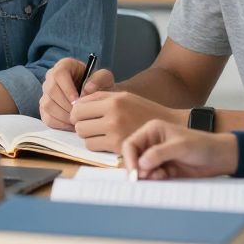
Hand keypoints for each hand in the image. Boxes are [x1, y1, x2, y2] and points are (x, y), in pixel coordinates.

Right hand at [40, 58, 114, 129]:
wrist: (96, 99)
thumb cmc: (99, 86)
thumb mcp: (105, 78)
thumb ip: (99, 79)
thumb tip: (86, 89)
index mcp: (64, 65)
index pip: (59, 74)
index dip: (67, 89)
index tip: (78, 101)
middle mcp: (51, 77)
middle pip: (51, 90)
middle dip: (66, 105)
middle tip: (79, 114)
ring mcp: (46, 93)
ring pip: (47, 104)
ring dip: (63, 115)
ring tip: (77, 120)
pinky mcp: (45, 108)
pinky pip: (47, 117)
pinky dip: (59, 124)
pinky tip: (72, 125)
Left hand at [71, 91, 186, 152]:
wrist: (167, 126)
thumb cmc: (142, 109)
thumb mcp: (122, 96)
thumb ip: (98, 97)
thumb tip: (75, 103)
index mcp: (113, 102)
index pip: (78, 108)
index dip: (76, 113)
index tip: (82, 115)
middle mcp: (113, 117)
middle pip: (79, 124)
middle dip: (81, 125)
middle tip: (91, 125)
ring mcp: (116, 134)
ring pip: (84, 137)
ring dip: (88, 136)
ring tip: (99, 132)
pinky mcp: (118, 148)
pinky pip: (93, 147)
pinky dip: (96, 144)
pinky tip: (106, 140)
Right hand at [121, 120, 237, 179]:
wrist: (220, 158)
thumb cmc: (202, 145)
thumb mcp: (180, 146)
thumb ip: (159, 154)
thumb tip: (140, 164)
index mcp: (152, 131)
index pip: (131, 144)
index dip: (129, 159)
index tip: (135, 173)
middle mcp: (151, 142)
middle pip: (133, 157)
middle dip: (137, 168)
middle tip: (146, 178)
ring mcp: (157, 157)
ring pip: (142, 168)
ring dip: (147, 175)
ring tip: (160, 176)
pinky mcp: (164, 168)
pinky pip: (152, 176)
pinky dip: (155, 179)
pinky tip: (165, 177)